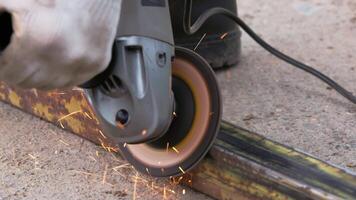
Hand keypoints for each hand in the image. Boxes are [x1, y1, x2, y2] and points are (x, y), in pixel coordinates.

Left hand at [0, 0, 120, 89]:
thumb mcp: (16, 1)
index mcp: (39, 40)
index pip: (9, 72)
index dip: (3, 64)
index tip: (4, 58)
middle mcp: (65, 58)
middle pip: (27, 82)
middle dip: (18, 70)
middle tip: (17, 58)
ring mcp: (84, 64)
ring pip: (49, 85)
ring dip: (39, 75)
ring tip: (37, 58)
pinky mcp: (97, 65)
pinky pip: (70, 83)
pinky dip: (60, 75)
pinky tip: (56, 60)